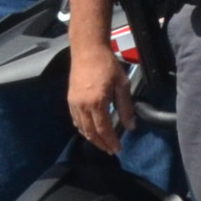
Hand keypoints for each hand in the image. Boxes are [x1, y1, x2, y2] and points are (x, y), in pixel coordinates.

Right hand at [69, 38, 127, 154]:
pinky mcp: (70, 100)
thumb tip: (131, 126)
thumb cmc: (107, 65)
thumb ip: (126, 107)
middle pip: (91, 132)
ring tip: (102, 144)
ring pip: (82, 128)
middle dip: (101, 144)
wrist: (87, 50)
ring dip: (92, 139)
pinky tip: (89, 131)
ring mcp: (74, 103)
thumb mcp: (122, 85)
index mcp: (97, 102)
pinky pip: (76, 120)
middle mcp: (83, 106)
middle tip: (110, 150)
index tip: (118, 149)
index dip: (111, 141)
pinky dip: (83, 129)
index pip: (104, 129)